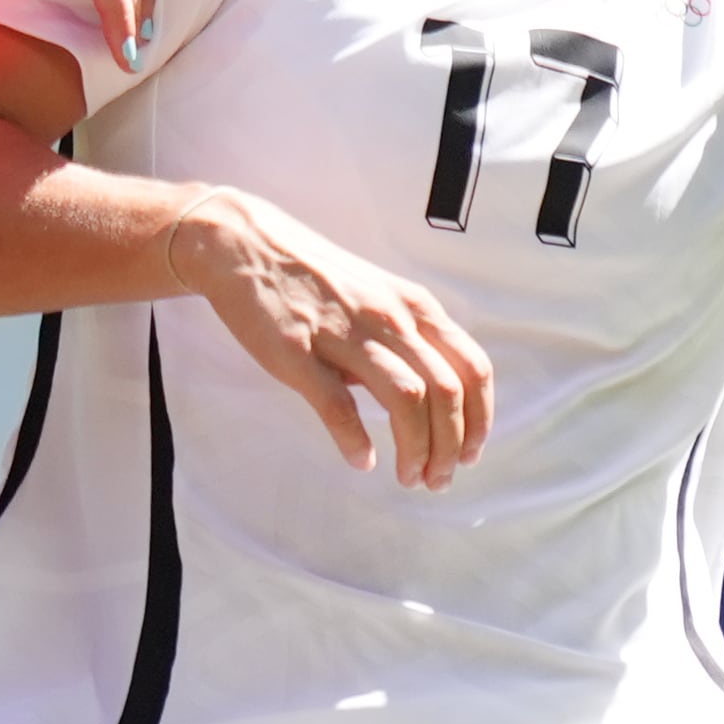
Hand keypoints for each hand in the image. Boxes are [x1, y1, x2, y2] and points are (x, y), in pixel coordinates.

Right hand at [169, 186, 494, 489]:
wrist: (244, 244)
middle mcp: (388, 317)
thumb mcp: (377, 293)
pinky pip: (338, 405)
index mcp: (412, 305)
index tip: (470, 452)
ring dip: (416, 449)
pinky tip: (361, 460)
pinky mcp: (298, 352)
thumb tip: (424, 397)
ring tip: (409, 477)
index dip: (479, 419)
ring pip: (406, 399)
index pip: (471, 367)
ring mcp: (343, 333)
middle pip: (445, 391)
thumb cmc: (313, 275)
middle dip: (450, 446)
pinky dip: (356, 441)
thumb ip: (406, 337)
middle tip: (438, 479)